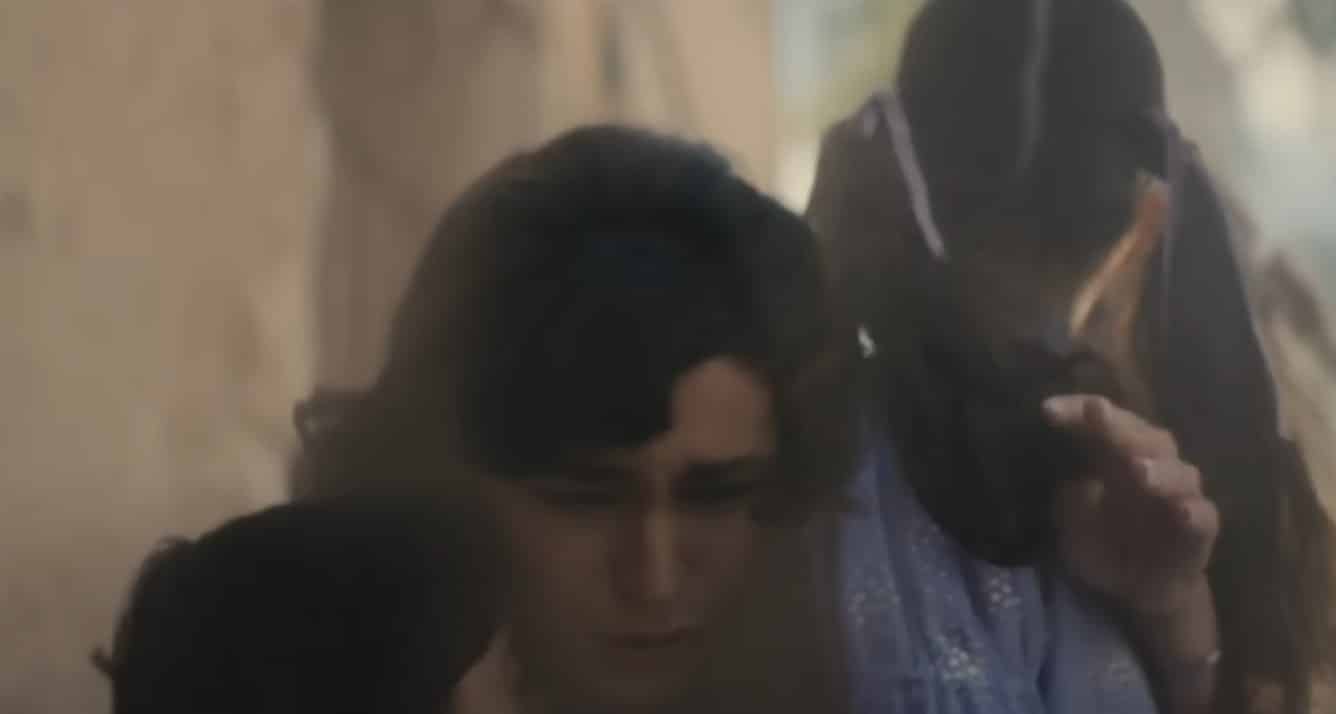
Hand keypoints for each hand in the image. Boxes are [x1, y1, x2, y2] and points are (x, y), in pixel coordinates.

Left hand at [1043, 394, 1219, 615]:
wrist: (1138, 589)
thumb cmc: (1104, 541)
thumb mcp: (1071, 520)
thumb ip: (1068, 496)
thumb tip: (1064, 479)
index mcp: (1117, 457)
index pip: (1100, 422)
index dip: (1076, 410)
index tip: (1047, 409)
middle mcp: (1152, 467)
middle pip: (1142, 436)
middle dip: (1118, 424)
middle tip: (1096, 412)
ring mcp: (1180, 496)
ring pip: (1178, 473)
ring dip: (1158, 469)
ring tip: (1136, 469)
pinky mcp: (1200, 530)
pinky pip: (1201, 517)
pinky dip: (1192, 512)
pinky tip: (1181, 511)